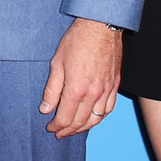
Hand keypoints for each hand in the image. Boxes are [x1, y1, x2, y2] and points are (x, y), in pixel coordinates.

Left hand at [40, 19, 121, 137]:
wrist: (100, 27)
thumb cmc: (77, 41)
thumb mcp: (56, 64)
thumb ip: (51, 90)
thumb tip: (45, 110)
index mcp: (77, 89)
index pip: (65, 118)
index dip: (56, 126)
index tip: (50, 128)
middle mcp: (93, 94)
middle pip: (80, 122)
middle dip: (68, 130)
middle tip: (59, 133)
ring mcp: (106, 90)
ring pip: (96, 119)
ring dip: (84, 127)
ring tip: (74, 129)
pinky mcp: (115, 85)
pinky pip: (109, 108)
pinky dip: (100, 118)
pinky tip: (93, 118)